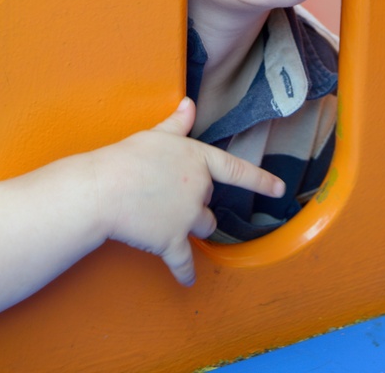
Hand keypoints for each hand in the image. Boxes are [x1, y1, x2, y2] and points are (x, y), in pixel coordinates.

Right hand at [91, 97, 284, 285]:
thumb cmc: (128, 158)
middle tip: (164, 193)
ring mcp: (188, 217)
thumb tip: (189, 104)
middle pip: (208, 200)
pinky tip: (188, 280)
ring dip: (191, 226)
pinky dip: (185, 273)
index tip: (279, 188)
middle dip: (194, 200)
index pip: (236, 170)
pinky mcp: (172, 241)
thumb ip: (178, 123)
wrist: (105, 189)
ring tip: (165, 219)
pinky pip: (184, 262)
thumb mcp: (156, 135)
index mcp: (199, 161)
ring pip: (202, 226)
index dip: (260, 180)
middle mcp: (199, 190)